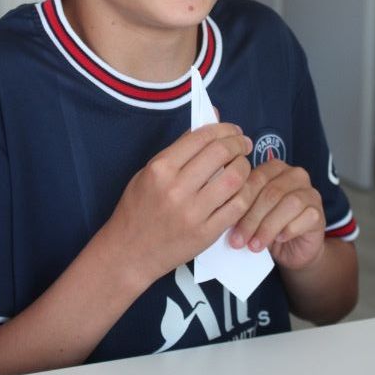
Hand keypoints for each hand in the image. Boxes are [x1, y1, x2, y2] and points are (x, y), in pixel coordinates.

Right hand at [106, 123, 252, 285]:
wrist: (129, 253)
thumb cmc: (137, 209)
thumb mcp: (149, 172)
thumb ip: (180, 148)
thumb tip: (210, 121)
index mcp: (160, 169)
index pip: (201, 137)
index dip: (223, 129)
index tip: (232, 130)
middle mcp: (177, 188)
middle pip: (221, 153)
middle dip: (238, 143)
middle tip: (244, 143)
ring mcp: (193, 212)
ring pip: (234, 178)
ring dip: (244, 166)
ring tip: (243, 164)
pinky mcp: (206, 233)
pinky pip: (237, 207)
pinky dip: (245, 192)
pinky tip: (243, 188)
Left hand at [228, 160, 325, 270]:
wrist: (293, 248)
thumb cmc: (267, 225)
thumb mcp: (250, 213)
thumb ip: (241, 206)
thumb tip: (223, 213)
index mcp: (274, 168)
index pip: (255, 179)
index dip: (240, 201)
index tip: (226, 223)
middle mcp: (294, 175)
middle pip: (271, 193)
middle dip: (252, 218)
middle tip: (238, 240)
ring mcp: (310, 192)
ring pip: (289, 204)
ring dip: (268, 227)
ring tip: (254, 245)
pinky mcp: (319, 212)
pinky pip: (305, 218)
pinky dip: (289, 230)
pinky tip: (278, 240)